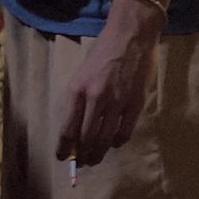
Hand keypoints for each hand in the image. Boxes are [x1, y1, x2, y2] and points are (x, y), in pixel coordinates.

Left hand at [56, 0, 163, 164]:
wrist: (131, 35)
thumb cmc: (103, 51)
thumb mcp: (82, 72)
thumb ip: (79, 98)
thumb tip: (75, 126)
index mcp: (76, 89)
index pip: (67, 128)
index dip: (64, 147)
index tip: (62, 157)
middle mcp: (95, 98)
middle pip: (86, 138)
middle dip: (82, 155)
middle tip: (82, 162)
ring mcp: (117, 102)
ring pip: (105, 139)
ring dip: (99, 153)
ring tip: (95, 159)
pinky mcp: (135, 103)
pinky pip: (125, 131)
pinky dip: (118, 142)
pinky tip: (114, 143)